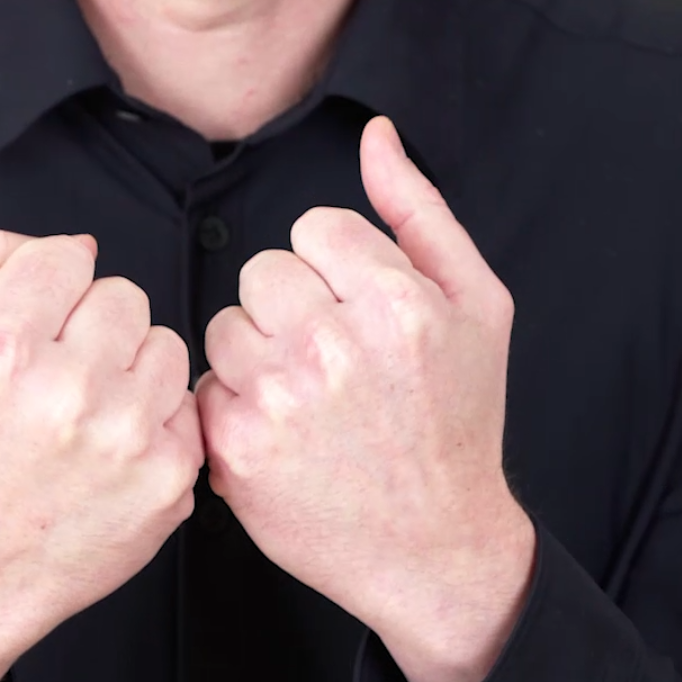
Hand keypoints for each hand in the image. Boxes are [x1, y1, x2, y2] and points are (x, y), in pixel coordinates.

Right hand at [0, 229, 203, 658]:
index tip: (32, 328)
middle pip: (124, 296)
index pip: (67, 256)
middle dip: (91, 326)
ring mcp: (126, 439)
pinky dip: (154, 420)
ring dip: (130, 368)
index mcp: (2, 350)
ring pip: (166, 344)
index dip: (47, 288)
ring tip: (84, 412)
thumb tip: (78, 245)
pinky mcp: (167, 480)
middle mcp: (68, 392)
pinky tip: (109, 449)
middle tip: (56, 377)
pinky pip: (186, 405)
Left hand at [194, 117, 534, 671]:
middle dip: (293, 306)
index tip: (360, 315)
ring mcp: (279, 400)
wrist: (436, 546)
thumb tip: (376, 135)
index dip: (337, 270)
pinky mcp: (236, 450)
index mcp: (397, 303)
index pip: (315, 228)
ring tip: (308, 396)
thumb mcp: (477, 305)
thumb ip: (419, 212)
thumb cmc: (458, 420)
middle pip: (264, 270)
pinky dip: (234, 405)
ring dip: (258, 353)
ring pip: (226, 323)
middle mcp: (334, 348)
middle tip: (333, 360)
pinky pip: (203, 384)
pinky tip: (281, 432)